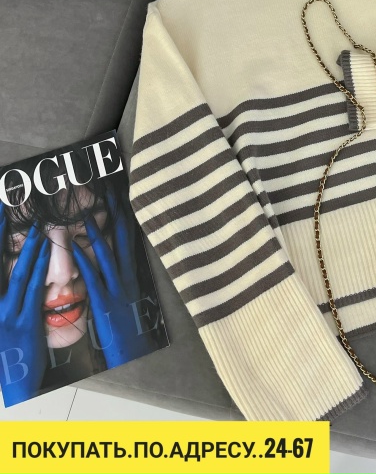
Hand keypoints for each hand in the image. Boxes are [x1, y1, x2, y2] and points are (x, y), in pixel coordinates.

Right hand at [0, 206, 49, 406]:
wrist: (13, 382)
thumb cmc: (8, 350)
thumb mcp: (3, 319)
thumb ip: (8, 294)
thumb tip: (13, 271)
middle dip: (1, 234)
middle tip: (7, 208)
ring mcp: (6, 314)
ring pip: (19, 273)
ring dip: (29, 248)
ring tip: (37, 227)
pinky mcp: (24, 322)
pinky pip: (33, 289)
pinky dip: (40, 267)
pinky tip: (48, 251)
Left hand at [72, 193, 152, 368]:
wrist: (135, 350)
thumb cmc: (131, 326)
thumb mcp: (130, 296)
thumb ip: (123, 277)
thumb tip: (116, 261)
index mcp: (132, 273)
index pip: (130, 237)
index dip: (126, 215)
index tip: (121, 195)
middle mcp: (127, 276)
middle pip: (122, 238)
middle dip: (116, 214)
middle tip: (110, 193)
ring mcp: (116, 288)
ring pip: (106, 255)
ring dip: (95, 233)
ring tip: (85, 214)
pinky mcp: (104, 302)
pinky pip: (93, 278)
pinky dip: (83, 261)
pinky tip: (73, 249)